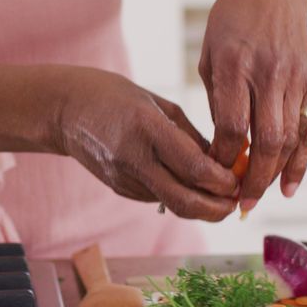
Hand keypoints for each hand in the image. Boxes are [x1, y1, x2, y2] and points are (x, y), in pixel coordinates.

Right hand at [56, 69, 237, 220]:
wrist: (65, 110)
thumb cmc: (116, 97)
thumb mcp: (160, 105)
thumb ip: (192, 137)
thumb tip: (226, 165)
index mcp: (147, 128)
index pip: (195, 168)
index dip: (224, 181)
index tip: (241, 179)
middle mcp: (135, 158)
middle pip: (186, 201)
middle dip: (218, 209)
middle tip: (236, 202)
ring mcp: (124, 178)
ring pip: (174, 205)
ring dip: (202, 206)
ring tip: (220, 194)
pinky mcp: (119, 189)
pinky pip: (158, 199)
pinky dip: (179, 196)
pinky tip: (188, 185)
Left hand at [199, 0, 306, 212]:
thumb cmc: (230, 22)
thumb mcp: (209, 54)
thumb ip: (215, 100)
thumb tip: (221, 147)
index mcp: (234, 65)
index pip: (232, 125)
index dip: (224, 157)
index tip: (213, 175)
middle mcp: (268, 73)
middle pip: (266, 139)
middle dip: (253, 178)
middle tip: (239, 204)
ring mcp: (295, 77)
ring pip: (292, 138)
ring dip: (276, 175)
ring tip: (259, 199)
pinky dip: (302, 160)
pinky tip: (290, 186)